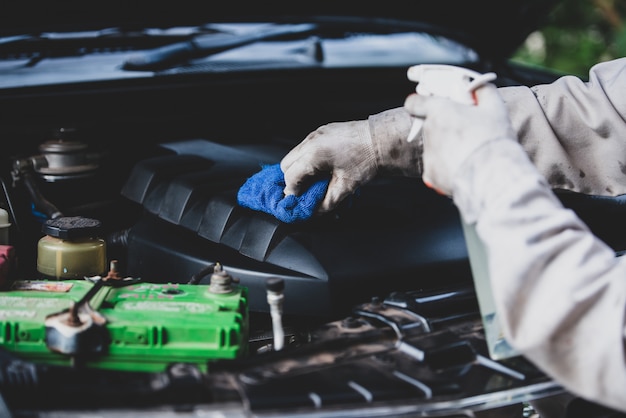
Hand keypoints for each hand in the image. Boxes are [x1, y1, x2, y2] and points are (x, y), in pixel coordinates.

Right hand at [280, 108, 417, 211]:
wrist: (381, 140)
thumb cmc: (367, 160)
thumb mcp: (345, 187)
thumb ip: (326, 202)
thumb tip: (315, 210)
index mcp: (313, 154)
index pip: (290, 176)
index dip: (293, 192)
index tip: (300, 200)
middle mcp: (311, 141)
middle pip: (286, 164)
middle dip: (293, 180)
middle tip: (306, 191)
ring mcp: (316, 134)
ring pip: (295, 154)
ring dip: (300, 169)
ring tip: (315, 180)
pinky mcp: (323, 131)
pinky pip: (306, 147)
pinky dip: (308, 159)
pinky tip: (322, 168)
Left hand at [403, 83, 515, 195]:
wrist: (493, 177)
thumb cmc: (493, 141)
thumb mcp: (495, 108)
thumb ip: (483, 90)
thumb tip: (477, 86)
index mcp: (439, 112)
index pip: (414, 102)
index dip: (421, 103)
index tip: (431, 106)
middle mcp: (429, 132)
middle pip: (430, 126)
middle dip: (444, 127)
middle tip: (465, 132)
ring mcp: (428, 155)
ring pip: (434, 147)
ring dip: (447, 148)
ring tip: (469, 153)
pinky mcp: (430, 175)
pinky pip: (436, 168)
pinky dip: (446, 167)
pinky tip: (464, 168)